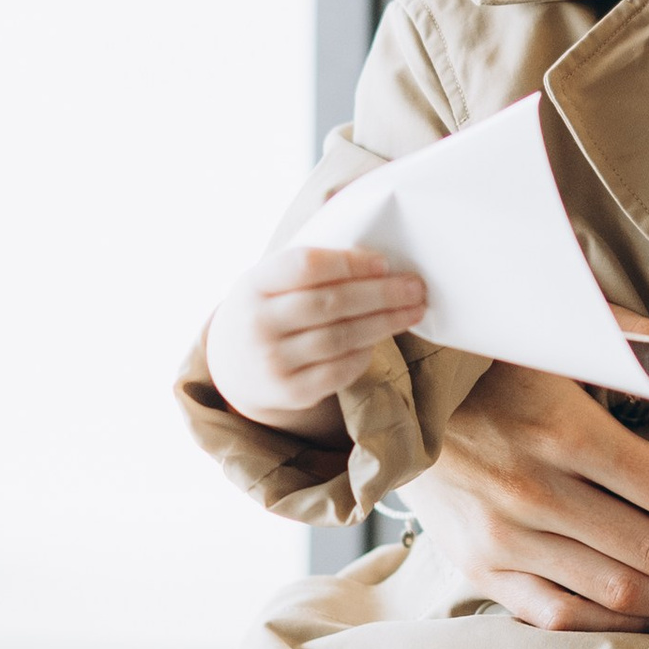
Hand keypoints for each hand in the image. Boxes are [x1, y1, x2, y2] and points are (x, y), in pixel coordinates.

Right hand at [205, 243, 426, 434]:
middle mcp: (258, 323)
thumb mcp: (272, 280)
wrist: (233, 365)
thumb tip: (378, 257)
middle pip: (330, 303)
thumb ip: (313, 265)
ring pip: (341, 338)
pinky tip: (380, 339)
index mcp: (254, 284)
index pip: (305, 266)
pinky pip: (339, 370)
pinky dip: (365, 354)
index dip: (349, 263)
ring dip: (384, 323)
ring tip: (413, 311)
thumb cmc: (271, 308)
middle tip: (416, 287)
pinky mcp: (289, 391)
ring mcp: (272, 361)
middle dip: (380, 294)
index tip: (383, 262)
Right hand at [401, 354, 648, 629]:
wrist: (387, 390)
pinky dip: (626, 622)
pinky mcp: (482, 570)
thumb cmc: (490, 355)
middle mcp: (534, 494)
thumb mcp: (560, 333)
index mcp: (562, 431)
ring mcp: (504, 541)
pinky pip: (565, 616)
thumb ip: (637, 347)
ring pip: (621, 594)